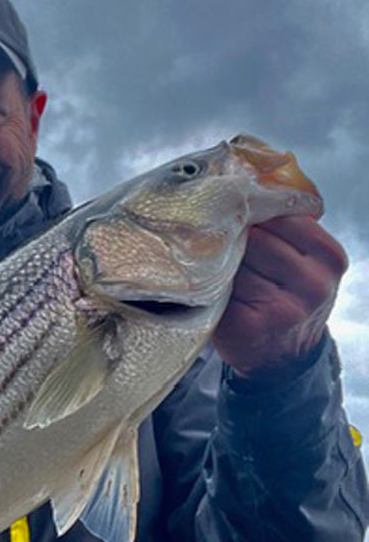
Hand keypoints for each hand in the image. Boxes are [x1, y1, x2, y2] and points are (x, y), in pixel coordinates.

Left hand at [213, 215, 347, 377]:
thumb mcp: (305, 261)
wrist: (283, 357)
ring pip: (235, 264)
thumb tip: (246, 184)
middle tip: (222, 245)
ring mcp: (283, 309)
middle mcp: (313, 284)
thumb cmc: (287, 297)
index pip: (282, 216)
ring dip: (220, 265)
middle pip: (255, 239)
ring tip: (221, 272)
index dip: (254, 214)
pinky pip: (219, 290)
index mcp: (330, 257)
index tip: (237, 212)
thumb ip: (287, 229)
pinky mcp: (249, 327)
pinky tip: (215, 294)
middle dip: (235, 240)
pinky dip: (211, 288)